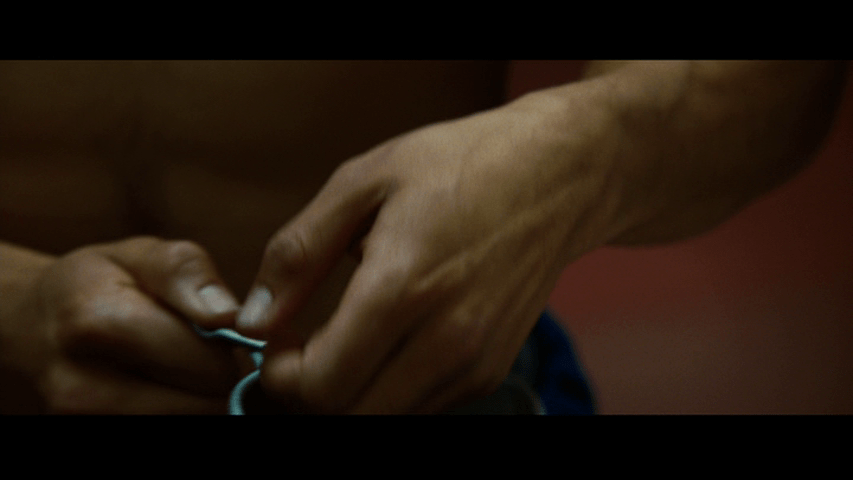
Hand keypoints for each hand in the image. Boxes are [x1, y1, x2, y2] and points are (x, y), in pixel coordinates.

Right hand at [9, 237, 252, 413]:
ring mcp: (84, 420)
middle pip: (201, 401)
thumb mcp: (143, 254)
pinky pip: (169, 424)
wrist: (37, 322)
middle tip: (191, 346)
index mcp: (96, 324)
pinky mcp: (94, 433)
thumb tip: (227, 317)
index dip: (225, 345)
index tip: (212, 328)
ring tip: (170, 363)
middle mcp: (83, 387)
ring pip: (188, 418)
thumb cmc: (101, 280)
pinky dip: (175, 406)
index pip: (204, 362)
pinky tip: (157, 382)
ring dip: (194, 395)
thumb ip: (187, 274)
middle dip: (212, 374)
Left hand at [236, 96, 617, 412]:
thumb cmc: (458, 165)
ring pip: (387, 420)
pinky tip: (391, 340)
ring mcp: (475, 362)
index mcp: (403, 288)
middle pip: (350, 417)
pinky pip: (423, 407)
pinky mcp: (492, 370)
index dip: (280, 377)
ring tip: (345, 341)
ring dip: (351, 394)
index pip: (321, 386)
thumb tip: (253, 319)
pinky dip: (391, 390)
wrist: (557, 176)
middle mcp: (446, 340)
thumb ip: (298, 254)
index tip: (276, 344)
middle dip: (311, 393)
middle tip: (300, 350)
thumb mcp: (363, 181)